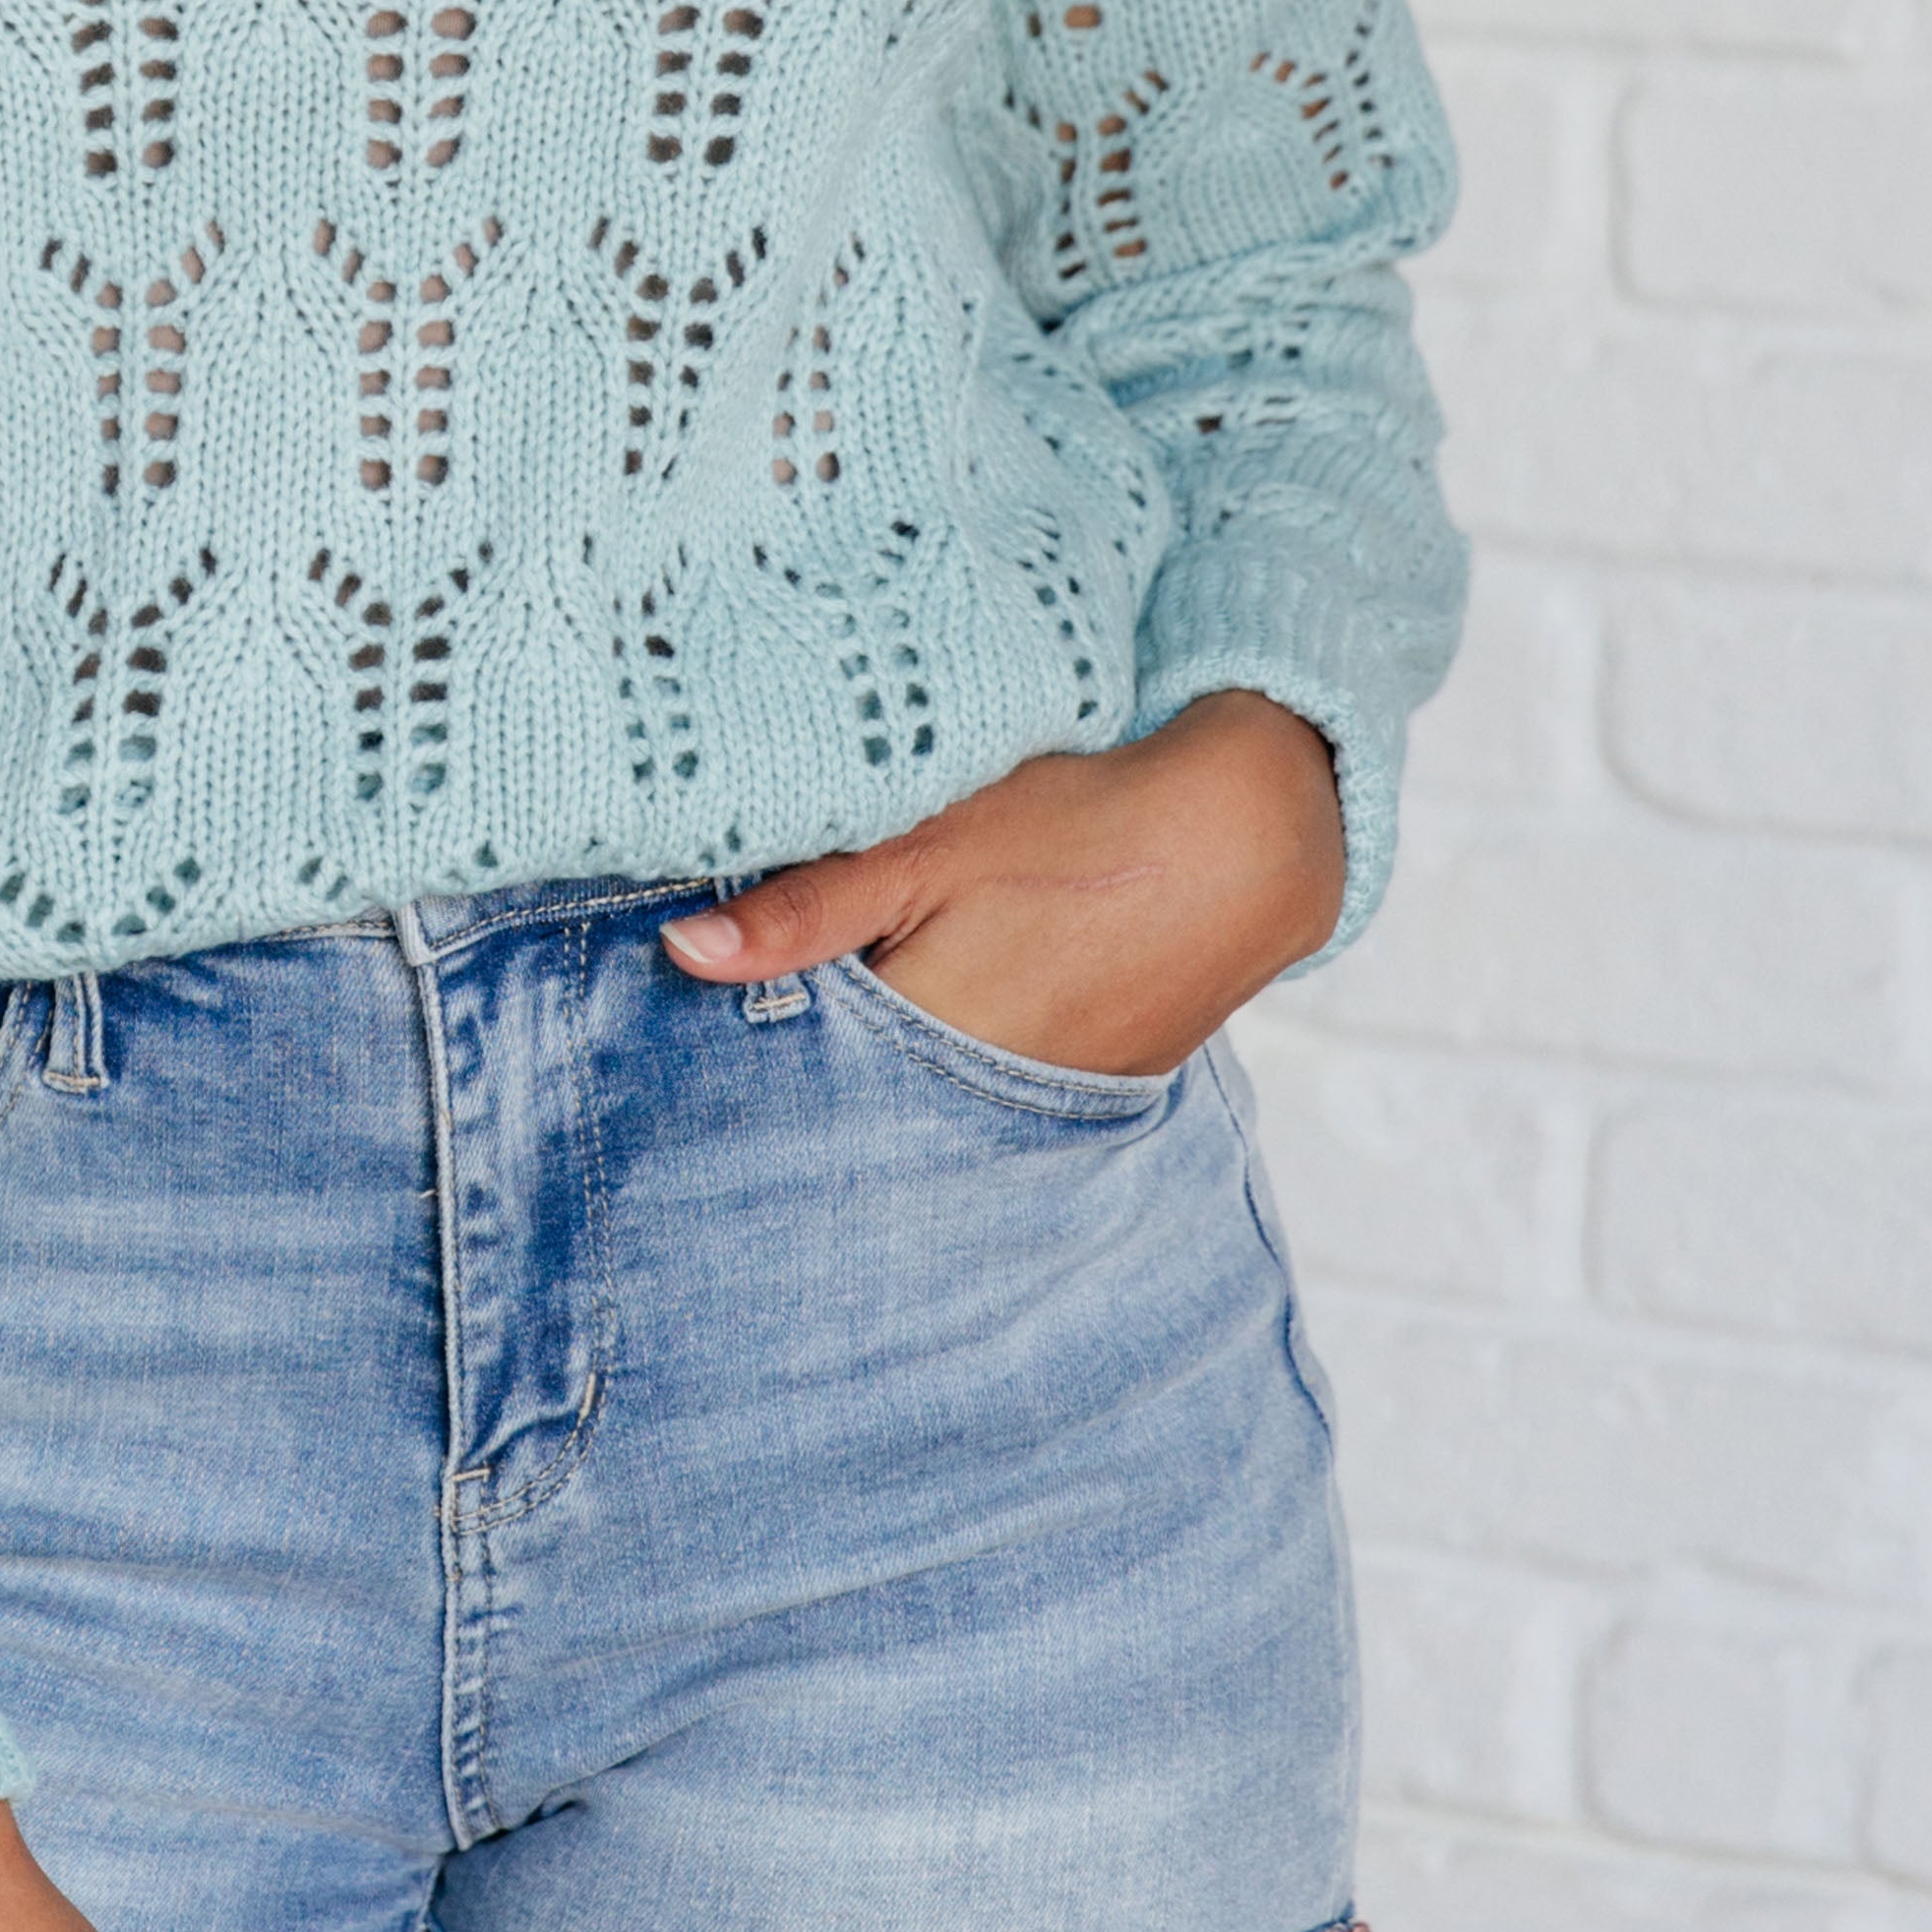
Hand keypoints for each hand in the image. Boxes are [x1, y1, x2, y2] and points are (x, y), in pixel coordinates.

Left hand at [661, 688, 1344, 1078]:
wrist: (1247, 839)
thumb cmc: (1078, 829)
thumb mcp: (927, 845)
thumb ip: (806, 909)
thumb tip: (684, 955)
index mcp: (927, 1047)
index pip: (801, 1077)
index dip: (748, 1044)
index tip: (693, 1021)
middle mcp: (983, 1102)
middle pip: (857, 1094)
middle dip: (808, 1058)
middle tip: (749, 1012)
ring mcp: (1042, 1100)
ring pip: (921, 1089)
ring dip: (879, 1055)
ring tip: (848, 995)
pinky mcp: (1085, 1082)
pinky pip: (985, 1080)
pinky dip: (950, 1049)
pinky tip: (940, 996)